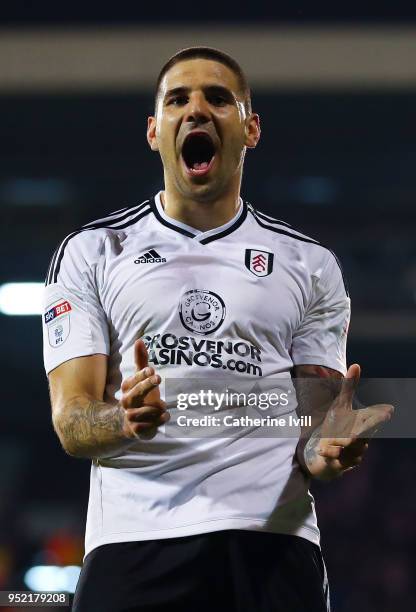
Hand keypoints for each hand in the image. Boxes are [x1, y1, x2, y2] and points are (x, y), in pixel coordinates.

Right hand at [119, 339, 168, 439]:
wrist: (128, 424)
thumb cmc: (138, 396)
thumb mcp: (140, 379)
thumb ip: (141, 360)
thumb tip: (140, 340)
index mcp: (127, 389)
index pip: (133, 381)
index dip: (142, 375)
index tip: (152, 370)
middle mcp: (126, 403)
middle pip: (134, 394)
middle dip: (145, 385)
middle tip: (158, 377)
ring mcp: (131, 417)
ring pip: (145, 411)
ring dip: (156, 407)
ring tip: (163, 406)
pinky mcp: (138, 431)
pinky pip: (149, 426)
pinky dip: (158, 421)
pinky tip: (164, 417)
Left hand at [305, 364, 393, 478]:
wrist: (323, 453)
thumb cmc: (336, 426)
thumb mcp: (340, 405)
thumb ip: (349, 387)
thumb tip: (356, 365)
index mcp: (363, 423)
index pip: (375, 419)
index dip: (380, 416)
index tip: (388, 410)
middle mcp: (363, 439)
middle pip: (364, 435)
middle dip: (358, 434)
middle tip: (351, 434)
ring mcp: (355, 453)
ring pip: (350, 447)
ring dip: (337, 443)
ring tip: (329, 440)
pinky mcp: (344, 464)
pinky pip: (338, 458)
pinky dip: (329, 453)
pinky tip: (321, 450)